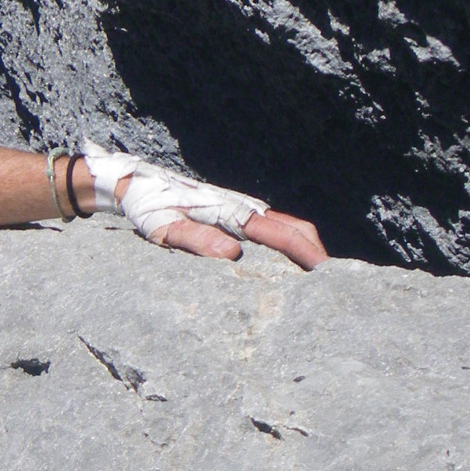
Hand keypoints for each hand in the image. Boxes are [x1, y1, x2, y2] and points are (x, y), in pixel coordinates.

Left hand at [130, 195, 328, 271]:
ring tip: (314, 280)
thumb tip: (231, 255)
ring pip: (287, 227)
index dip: (308, 255)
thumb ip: (196, 239)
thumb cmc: (151, 208)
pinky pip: (271, 230)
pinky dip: (287, 245)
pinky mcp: (235, 214)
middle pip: (297, 229)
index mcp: (236, 213)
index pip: (284, 235)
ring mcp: (243, 210)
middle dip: (316, 253)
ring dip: (304, 249)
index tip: (326, 275)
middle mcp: (246, 209)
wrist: (139, 185)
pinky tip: (285, 267)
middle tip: (331, 285)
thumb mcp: (166, 228)